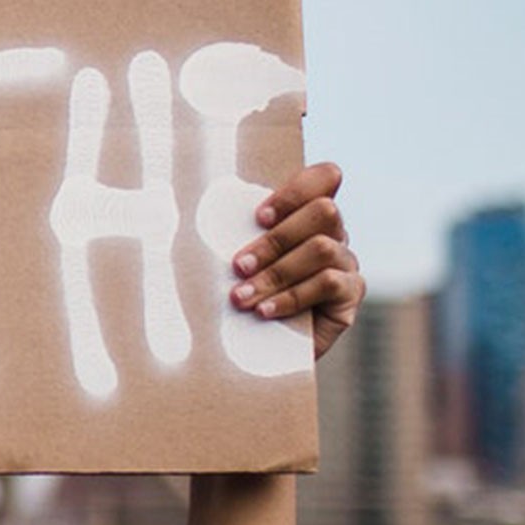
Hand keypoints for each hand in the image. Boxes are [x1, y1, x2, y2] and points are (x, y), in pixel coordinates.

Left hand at [228, 160, 361, 361]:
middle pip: (324, 210)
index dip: (295, 191)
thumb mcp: (239, 258)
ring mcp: (346, 263)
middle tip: (238, 265)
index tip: (258, 217)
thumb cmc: (244, 291)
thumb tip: (173, 206)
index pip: (325, 177)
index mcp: (309, 214)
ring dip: (275, 273)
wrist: (264, 347)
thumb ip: (232, 230)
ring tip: (240, 297)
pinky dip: (290, 297)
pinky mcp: (351, 295)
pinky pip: (328, 284)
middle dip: (275, 238)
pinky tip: (264, 311)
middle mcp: (334, 233)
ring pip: (321, 249)